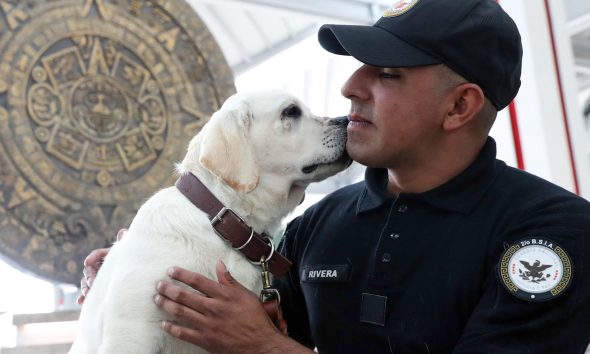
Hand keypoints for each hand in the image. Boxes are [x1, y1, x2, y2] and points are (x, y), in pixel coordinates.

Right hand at [76, 228, 126, 303]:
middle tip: (92, 283)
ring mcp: (98, 277)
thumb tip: (123, 232)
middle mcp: (101, 265)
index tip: (88, 262)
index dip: (93, 257)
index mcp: (108, 255)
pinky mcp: (98, 288)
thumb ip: (125, 243)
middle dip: (89, 276)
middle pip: (90, 270)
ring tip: (87, 293)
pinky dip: (84, 296)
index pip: (98, 254)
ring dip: (85, 287)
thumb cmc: (133, 260)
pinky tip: (81, 302)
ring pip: (87, 281)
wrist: (136, 276)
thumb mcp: (129, 252)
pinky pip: (89, 292)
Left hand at [155, 261, 312, 353]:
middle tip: (159, 284)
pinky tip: (165, 324)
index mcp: (223, 295)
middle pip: (185, 296)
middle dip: (169, 289)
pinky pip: (184, 334)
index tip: (171, 270)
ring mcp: (208, 325)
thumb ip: (230, 280)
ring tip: (158, 299)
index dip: (182, 274)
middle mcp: (213, 308)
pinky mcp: (205, 340)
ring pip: (181, 313)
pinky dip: (172, 328)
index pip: (197, 281)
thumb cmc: (255, 318)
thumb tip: (219, 264)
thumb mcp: (246, 295)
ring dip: (167, 305)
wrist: (260, 344)